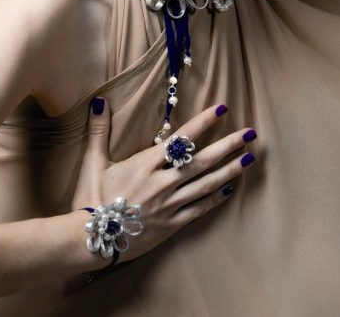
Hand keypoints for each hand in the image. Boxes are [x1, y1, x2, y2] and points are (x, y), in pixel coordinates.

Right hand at [72, 98, 256, 261]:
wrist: (90, 238)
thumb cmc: (90, 199)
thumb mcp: (93, 162)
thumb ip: (99, 131)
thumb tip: (100, 101)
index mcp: (145, 164)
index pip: (181, 138)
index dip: (203, 122)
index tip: (221, 109)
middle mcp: (162, 182)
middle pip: (202, 160)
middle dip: (228, 145)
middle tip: (250, 133)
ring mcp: (169, 205)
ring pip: (206, 184)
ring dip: (230, 170)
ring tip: (249, 158)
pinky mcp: (171, 225)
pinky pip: (199, 209)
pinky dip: (215, 199)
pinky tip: (229, 189)